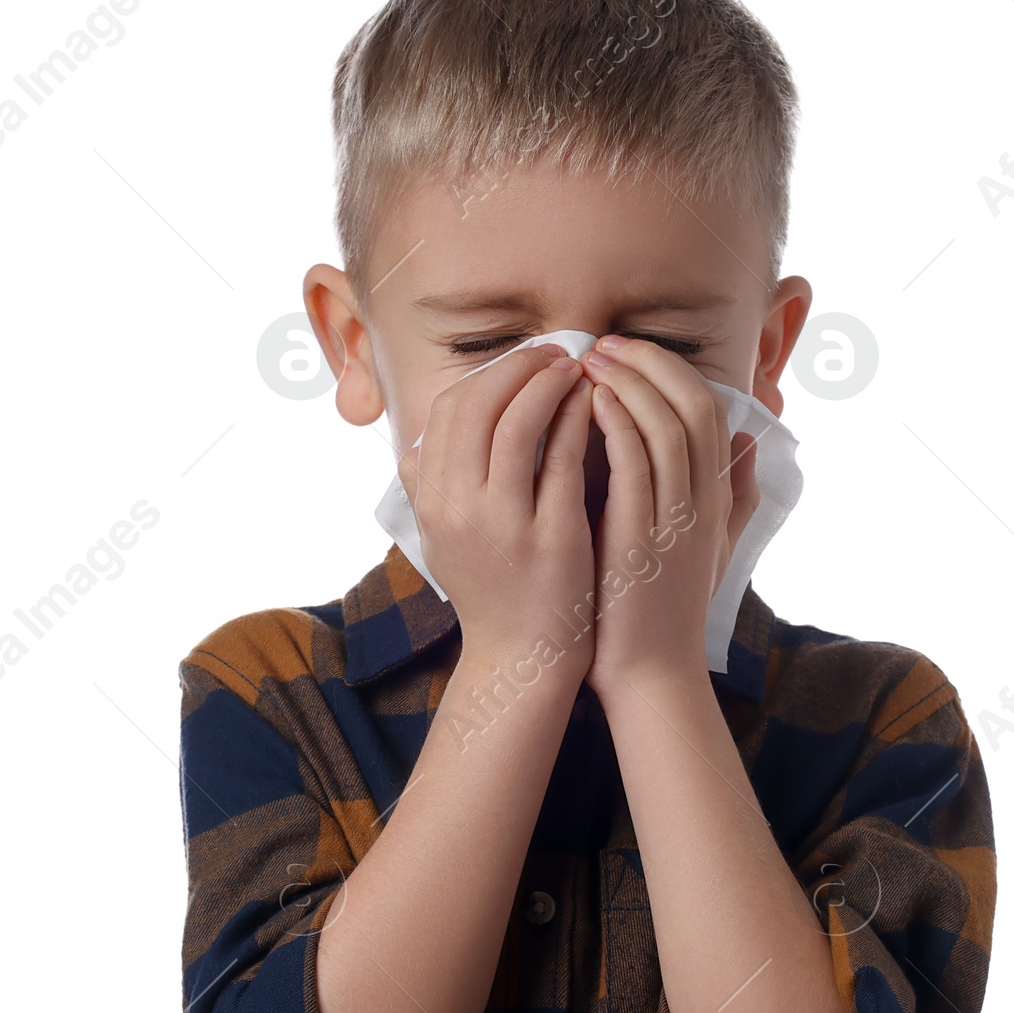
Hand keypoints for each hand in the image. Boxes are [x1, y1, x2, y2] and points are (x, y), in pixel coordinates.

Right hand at [397, 344, 595, 685]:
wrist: (522, 658)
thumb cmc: (492, 591)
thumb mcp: (443, 538)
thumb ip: (427, 487)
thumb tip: (417, 440)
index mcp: (431, 500)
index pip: (450, 409)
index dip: (490, 374)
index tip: (524, 362)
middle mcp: (457, 506)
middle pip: (480, 404)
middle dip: (522, 367)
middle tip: (559, 354)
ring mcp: (502, 522)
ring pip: (519, 422)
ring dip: (550, 384)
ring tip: (579, 371)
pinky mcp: (548, 537)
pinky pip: (562, 457)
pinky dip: (578, 419)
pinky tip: (596, 406)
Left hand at [580, 335, 759, 698]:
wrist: (650, 676)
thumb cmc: (665, 614)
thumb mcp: (710, 548)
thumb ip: (734, 494)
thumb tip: (750, 440)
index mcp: (716, 499)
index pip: (708, 409)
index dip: (670, 370)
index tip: (627, 352)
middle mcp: (704, 502)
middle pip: (692, 403)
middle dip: (648, 362)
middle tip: (602, 343)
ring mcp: (676, 519)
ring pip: (666, 424)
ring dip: (628, 381)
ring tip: (588, 360)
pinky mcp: (642, 538)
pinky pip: (636, 462)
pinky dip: (617, 422)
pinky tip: (590, 402)